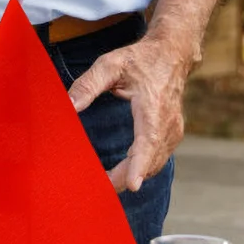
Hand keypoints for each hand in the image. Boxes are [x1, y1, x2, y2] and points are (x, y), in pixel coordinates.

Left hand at [68, 36, 190, 193]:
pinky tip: (124, 172)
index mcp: (153, 105)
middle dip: (126, 177)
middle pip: (149, 160)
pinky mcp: (173, 135)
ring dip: (133, 175)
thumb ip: (88, 85)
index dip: (139, 165)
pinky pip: (158, 158)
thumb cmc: (141, 59)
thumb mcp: (110, 64)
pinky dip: (142, 168)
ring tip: (106, 184)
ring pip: (155, 163)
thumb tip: (69, 105)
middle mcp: (168, 122)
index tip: (133, 185)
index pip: (148, 141)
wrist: (172, 54)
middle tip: (99, 189)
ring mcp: (173, 130)